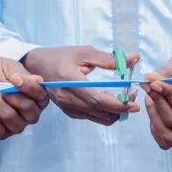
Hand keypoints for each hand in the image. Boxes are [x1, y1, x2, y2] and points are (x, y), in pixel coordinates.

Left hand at [0, 57, 49, 138]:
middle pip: (31, 113)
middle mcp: (28, 113)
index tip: (15, 79)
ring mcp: (14, 125)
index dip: (31, 89)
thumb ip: (21, 73)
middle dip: (14, 99)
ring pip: (15, 122)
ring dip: (0, 107)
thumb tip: (38, 80)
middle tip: (2, 90)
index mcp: (34, 96)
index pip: (42, 97)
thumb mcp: (5, 66)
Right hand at [22, 46, 140, 125]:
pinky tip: (110, 100)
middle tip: (133, 98)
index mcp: (70, 81)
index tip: (134, 104)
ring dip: (114, 112)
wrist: (37, 67)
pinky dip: (105, 113)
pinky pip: (91, 117)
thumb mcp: (85, 53)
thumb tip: (134, 59)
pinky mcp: (69, 112)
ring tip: (124, 98)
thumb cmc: (61, 56)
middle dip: (121, 109)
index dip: (118, 104)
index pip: (97, 99)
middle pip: (100, 111)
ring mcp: (68, 108)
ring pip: (98, 118)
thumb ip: (109, 59)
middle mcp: (68, 99)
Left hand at [141, 53, 171, 148]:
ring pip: (167, 132)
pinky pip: (164, 140)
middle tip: (148, 87)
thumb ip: (163, 75)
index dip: (166, 95)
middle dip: (157, 103)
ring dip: (154, 114)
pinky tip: (153, 110)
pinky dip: (154, 126)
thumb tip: (149, 79)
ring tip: (151, 97)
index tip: (154, 82)